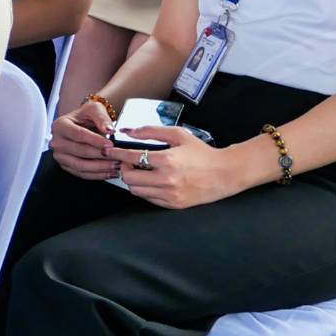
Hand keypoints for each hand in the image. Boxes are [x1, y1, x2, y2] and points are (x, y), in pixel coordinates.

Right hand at [51, 98, 118, 181]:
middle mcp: (57, 141)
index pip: (78, 134)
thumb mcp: (94, 109)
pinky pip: (82, 174)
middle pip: (80, 151)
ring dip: (101, 167)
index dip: (95, 140)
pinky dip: (97, 175)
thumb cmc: (86, 116)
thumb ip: (101, 117)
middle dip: (101, 155)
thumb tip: (108, 129)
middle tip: (118, 156)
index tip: (111, 144)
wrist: (82, 124)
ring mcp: (60, 155)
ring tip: (116, 165)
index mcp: (60, 125)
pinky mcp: (66, 166)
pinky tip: (110, 172)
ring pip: (81, 166)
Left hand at [108, 126, 238, 208]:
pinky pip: (149, 199)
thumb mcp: (178, 135)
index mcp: (166, 160)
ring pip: (136, 191)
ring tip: (140, 172)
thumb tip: (129, 131)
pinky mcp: (174, 204)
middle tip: (129, 162)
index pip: (131, 158)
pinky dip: (145, 190)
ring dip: (133, 181)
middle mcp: (166, 179)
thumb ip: (151, 131)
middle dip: (124, 168)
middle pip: (129, 178)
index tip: (110, 150)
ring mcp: (170, 194)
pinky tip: (152, 181)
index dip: (117, 153)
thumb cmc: (202, 152)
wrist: (225, 173)